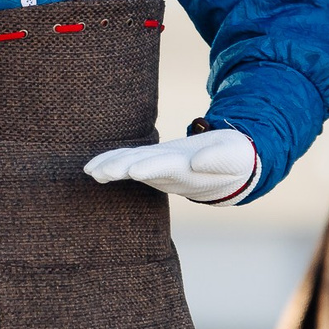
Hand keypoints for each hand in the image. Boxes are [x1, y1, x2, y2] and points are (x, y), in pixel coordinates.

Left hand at [83, 127, 259, 204]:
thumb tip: (197, 162)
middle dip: (120, 169)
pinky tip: (93, 167)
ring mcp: (161, 169)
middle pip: (142, 169)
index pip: (167, 168)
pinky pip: (130, 161)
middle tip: (98, 173)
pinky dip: (112, 162)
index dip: (150, 168)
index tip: (132, 171)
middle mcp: (170, 173)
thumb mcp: (236, 155)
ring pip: (132, 166)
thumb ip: (218, 159)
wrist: (234, 167)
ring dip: (111, 167)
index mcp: (189, 169)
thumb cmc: (238, 158)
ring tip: (90, 171)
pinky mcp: (156, 161)